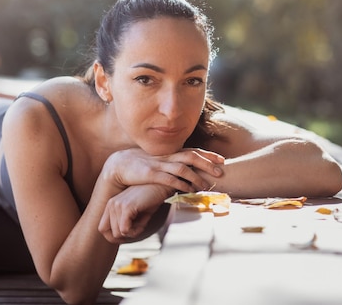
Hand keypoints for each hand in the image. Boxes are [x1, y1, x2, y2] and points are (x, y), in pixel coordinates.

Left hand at [98, 184, 170, 242]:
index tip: (130, 234)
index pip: (102, 229)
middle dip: (125, 236)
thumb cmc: (152, 200)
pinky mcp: (126, 207)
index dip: (115, 237)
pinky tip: (144, 221)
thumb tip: (121, 238)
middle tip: (139, 227)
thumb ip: (126, 224)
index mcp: (111, 205)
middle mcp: (111, 204)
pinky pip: (125, 230)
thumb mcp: (137, 214)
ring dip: (133, 232)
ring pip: (118, 234)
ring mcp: (117, 204)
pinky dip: (136, 231)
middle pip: (110, 234)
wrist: (162, 186)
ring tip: (143, 221)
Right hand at [101, 148, 224, 193]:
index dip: (208, 155)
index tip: (222, 160)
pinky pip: (168, 179)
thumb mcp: (159, 162)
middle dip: (207, 163)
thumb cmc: (141, 165)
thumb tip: (188, 171)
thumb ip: (173, 164)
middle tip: (221, 171)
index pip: (193, 151)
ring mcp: (159, 164)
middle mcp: (166, 157)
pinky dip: (180, 184)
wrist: (119, 164)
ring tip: (207, 186)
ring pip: (182, 168)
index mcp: (169, 153)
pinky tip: (189, 190)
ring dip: (196, 177)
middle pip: (191, 156)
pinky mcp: (151, 174)